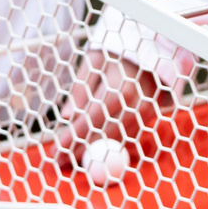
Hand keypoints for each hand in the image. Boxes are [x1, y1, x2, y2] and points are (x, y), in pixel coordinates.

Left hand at [58, 50, 164, 164]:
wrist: (152, 48)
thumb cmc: (117, 53)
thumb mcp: (94, 62)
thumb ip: (80, 89)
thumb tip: (67, 116)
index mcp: (119, 90)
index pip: (90, 122)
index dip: (71, 139)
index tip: (55, 152)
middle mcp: (136, 106)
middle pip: (103, 138)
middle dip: (80, 152)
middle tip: (61, 160)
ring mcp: (146, 113)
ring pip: (116, 141)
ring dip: (95, 150)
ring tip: (75, 154)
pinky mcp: (151, 116)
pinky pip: (127, 136)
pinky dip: (111, 141)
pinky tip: (95, 142)